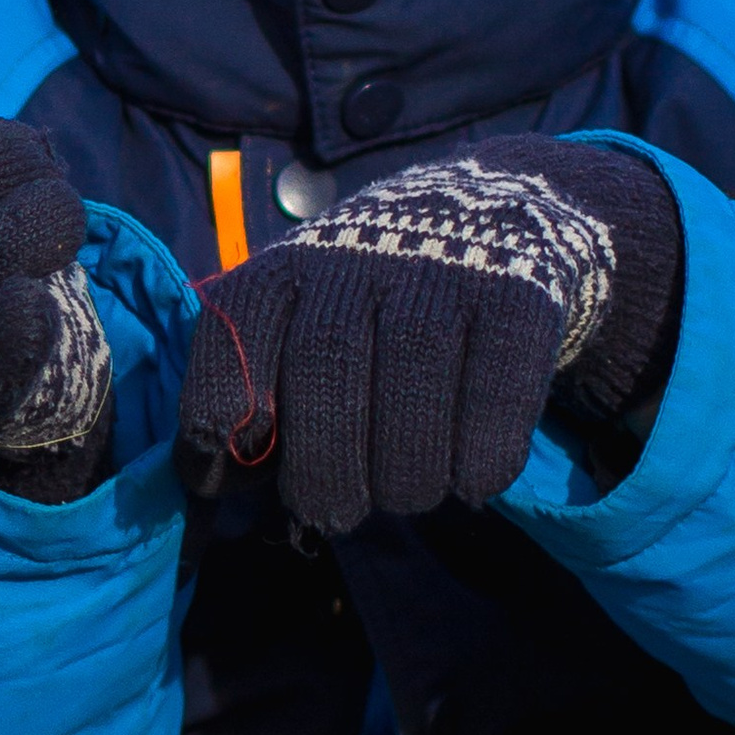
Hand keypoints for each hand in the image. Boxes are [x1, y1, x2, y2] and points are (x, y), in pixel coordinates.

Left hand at [176, 141, 678, 534]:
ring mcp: (441, 268)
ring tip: (404, 497)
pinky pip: (496, 389)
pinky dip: (481, 456)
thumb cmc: (370, 319)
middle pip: (327, 360)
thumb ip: (258, 404)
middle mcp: (355, 257)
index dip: (217, 407)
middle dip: (323, 464)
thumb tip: (220, 484)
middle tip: (332, 513)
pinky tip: (470, 484)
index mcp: (284, 269)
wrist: (490, 221)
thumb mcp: (299, 338)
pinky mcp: (518, 292)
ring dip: (404, 470)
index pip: (232, 329)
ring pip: (413, 375)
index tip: (230, 470)